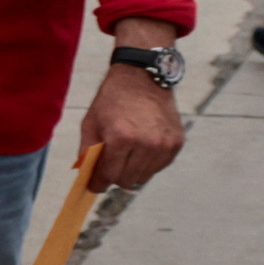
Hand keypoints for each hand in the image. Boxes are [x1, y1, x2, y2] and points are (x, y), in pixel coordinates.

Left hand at [81, 57, 187, 194]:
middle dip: (114, 176)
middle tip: (108, 166)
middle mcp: (146, 144)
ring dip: (132, 171)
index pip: (109, 175)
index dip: (98, 184)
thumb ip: (87, 152)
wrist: (142, 77)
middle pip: (127, 180)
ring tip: (125, 154)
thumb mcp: (90, 123)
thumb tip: (86, 177)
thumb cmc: (112, 100)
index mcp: (122, 138)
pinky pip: (159, 167)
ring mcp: (164, 144)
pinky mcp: (176, 143)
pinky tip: (141, 147)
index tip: (94, 186)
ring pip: (144, 177)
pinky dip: (148, 163)